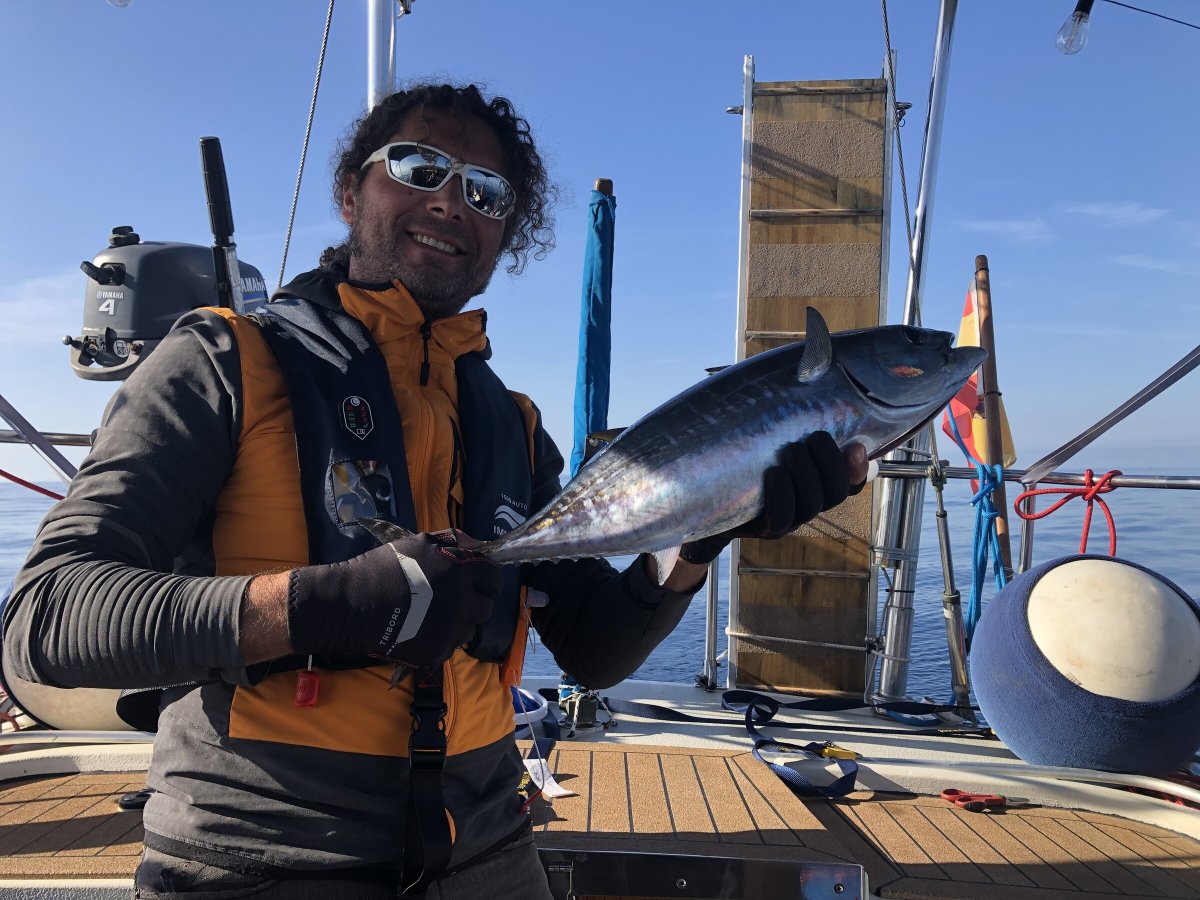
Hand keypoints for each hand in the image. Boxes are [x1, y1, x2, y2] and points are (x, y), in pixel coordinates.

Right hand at [286, 530, 500, 666]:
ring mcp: (449, 630)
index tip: (476, 581)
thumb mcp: (419, 543)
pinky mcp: (436, 652)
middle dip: (474, 601)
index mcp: (460, 571)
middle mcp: (461, 602)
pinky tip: (422, 628)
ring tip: (434, 615)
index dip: (486, 579)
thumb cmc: (384, 567)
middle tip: (453, 599)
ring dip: (459, 622)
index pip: (494, 578)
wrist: (352, 604)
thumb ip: (453, 541)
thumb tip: (478, 545)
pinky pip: (450, 645)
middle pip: (486, 606)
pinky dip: (442, 638)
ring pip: (469, 629)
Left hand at [678, 432, 867, 565]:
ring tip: (791, 449)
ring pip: (813, 504)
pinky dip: (783, 494)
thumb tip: (810, 378)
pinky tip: (775, 474)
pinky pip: (783, 518)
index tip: (855, 445)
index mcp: (818, 481)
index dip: (858, 467)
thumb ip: (793, 418)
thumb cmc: (745, 457)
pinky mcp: (768, 528)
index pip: (851, 481)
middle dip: (830, 463)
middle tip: (815, 438)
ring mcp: (791, 518)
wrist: (709, 496)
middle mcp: (810, 502)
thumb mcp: (770, 435)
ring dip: (806, 474)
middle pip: (836, 492)